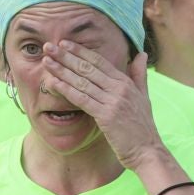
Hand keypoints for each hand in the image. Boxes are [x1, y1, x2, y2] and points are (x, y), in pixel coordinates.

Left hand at [41, 42, 164, 168]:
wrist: (147, 151)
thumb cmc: (143, 127)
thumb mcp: (144, 96)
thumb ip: (139, 75)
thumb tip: (142, 54)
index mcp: (126, 82)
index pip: (99, 61)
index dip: (80, 51)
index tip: (64, 43)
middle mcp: (119, 88)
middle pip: (87, 68)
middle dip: (66, 56)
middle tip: (48, 46)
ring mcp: (113, 101)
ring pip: (82, 81)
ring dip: (62, 70)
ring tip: (46, 61)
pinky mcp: (106, 116)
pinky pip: (82, 99)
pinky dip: (66, 89)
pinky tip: (53, 83)